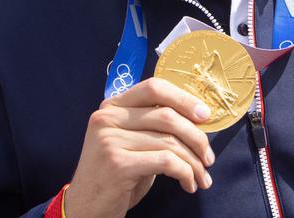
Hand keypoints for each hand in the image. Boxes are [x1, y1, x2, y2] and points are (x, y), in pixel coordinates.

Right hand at [62, 78, 215, 216]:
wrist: (85, 208)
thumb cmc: (116, 175)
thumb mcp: (131, 141)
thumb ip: (153, 124)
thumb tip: (197, 118)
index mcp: (112, 106)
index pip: (154, 87)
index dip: (184, 98)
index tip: (205, 116)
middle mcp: (108, 118)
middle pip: (167, 115)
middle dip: (196, 137)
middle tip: (209, 157)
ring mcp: (110, 140)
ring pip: (169, 142)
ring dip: (194, 162)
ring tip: (201, 177)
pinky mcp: (118, 164)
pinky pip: (165, 162)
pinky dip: (185, 173)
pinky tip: (188, 184)